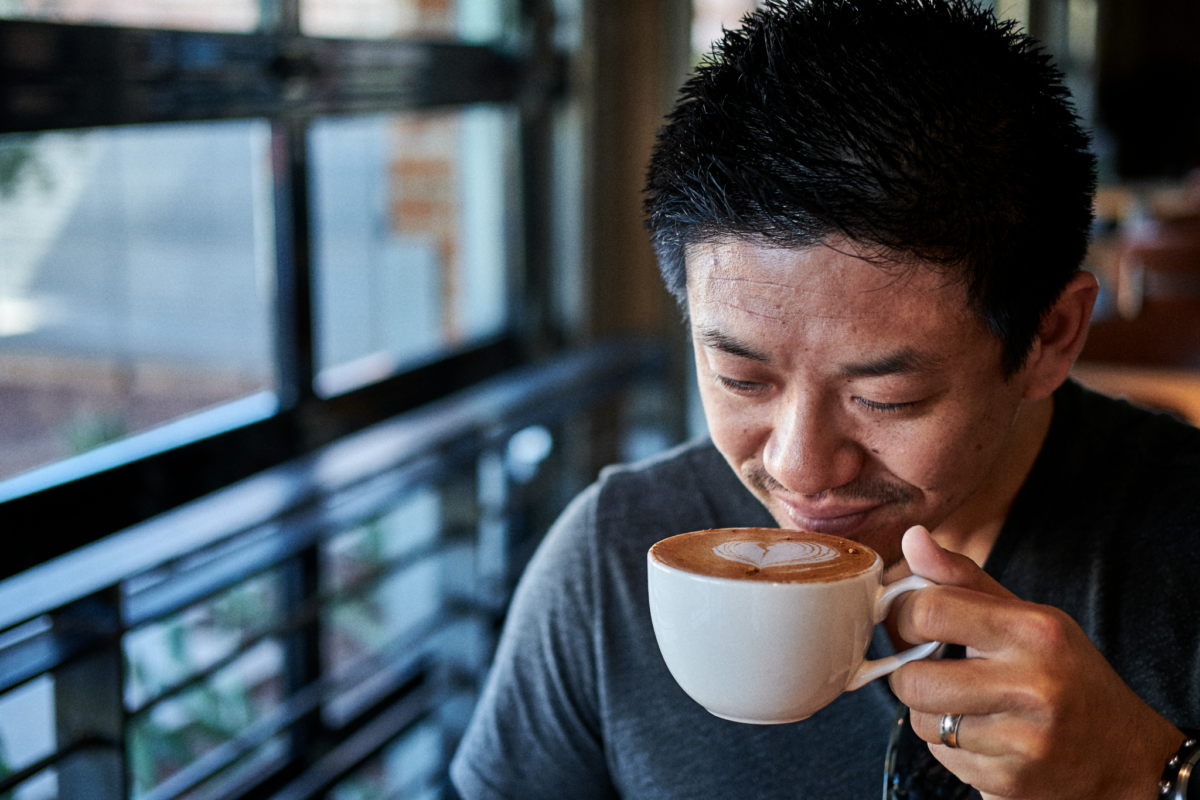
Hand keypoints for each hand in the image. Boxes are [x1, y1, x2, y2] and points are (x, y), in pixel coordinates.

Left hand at [888, 525, 1184, 799]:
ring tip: (967, 704)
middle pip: (913, 679)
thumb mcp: (1028, 618)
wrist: (1127, 757)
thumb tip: (913, 537)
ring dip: (931, 714)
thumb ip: (963, 580)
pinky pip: (943, 758)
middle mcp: (1032, 685)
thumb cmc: (1067, 676)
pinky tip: (986, 735)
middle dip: (910, 674)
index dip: (902, 615)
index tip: (908, 621)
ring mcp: (1022, 740)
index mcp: (1034, 631)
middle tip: (933, 669)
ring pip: (922, 723)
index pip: (929, 610)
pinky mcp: (1011, 783)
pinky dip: (952, 748)